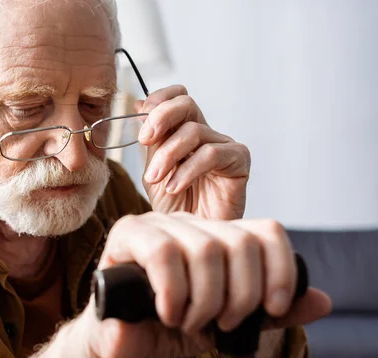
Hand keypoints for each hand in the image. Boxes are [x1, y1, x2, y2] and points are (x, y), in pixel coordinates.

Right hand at [83, 212, 331, 357]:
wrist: (117, 340)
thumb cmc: (167, 327)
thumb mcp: (224, 324)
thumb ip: (268, 314)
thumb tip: (323, 301)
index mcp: (217, 237)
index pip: (267, 231)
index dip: (281, 269)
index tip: (273, 308)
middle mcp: (191, 223)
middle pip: (240, 241)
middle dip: (240, 295)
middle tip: (221, 324)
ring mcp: (159, 223)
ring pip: (206, 247)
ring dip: (205, 299)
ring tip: (188, 321)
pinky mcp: (128, 232)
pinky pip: (164, 252)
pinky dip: (174, 292)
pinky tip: (169, 313)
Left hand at [135, 86, 249, 219]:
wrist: (191, 241)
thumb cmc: (176, 209)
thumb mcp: (154, 171)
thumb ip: (151, 141)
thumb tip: (138, 105)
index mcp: (185, 132)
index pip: (177, 97)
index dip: (158, 100)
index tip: (140, 118)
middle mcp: (207, 134)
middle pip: (187, 104)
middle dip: (161, 117)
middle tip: (144, 140)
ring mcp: (224, 146)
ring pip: (194, 131)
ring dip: (168, 155)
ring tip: (157, 178)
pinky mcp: (239, 162)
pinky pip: (211, 154)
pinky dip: (187, 169)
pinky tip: (175, 187)